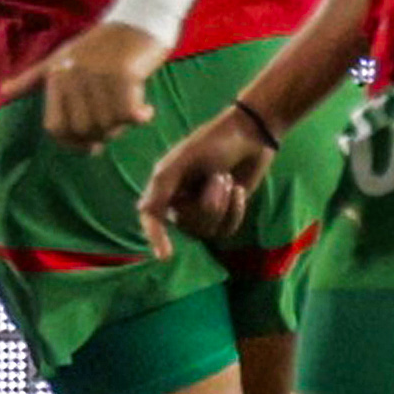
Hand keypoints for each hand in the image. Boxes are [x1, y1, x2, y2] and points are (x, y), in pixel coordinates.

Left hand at [29, 12, 165, 157]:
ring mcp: (97, 75)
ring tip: (131, 110)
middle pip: (84, 130)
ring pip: (108, 124)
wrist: (138, 20)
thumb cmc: (99, 44)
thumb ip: (31, 79)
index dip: (73, 143)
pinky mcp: (124, 74)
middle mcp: (73, 76)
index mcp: (56, 76)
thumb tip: (2, 91)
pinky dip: (140, 117)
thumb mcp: (60, 58)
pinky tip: (146, 108)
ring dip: (123, 125)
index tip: (92, 145)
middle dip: (102, 136)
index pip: (55, 128)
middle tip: (117, 124)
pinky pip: (129, 114)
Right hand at [138, 99, 272, 249]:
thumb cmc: (213, 142)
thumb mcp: (184, 159)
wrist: (250, 137)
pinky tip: (238, 190)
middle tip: (219, 177)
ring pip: (208, 229)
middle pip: (189, 225)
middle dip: (209, 203)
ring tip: (227, 180)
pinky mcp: (224, 215)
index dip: (155, 236)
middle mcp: (180, 201)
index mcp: (164, 186)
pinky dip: (236, 211)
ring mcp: (202, 210)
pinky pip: (227, 230)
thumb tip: (143, 213)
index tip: (164, 256)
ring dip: (224, 205)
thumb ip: (162, 186)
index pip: (152, 217)